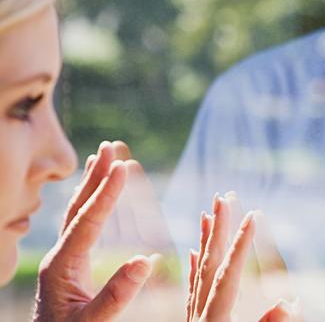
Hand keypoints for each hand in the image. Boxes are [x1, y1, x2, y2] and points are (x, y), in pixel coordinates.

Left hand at [33, 141, 151, 321]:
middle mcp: (60, 257)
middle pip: (77, 208)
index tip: (121, 167)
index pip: (88, 221)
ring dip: (90, 185)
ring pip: (76, 214)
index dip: (107, 194)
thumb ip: (115, 296)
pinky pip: (80, 225)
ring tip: (100, 160)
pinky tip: (95, 199)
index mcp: (63, 267)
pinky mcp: (69, 265)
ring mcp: (63, 259)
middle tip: (108, 147)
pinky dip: (90, 204)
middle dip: (94, 178)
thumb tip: (145, 259)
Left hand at [187, 196, 300, 321]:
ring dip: (205, 241)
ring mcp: (196, 317)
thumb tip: (288, 303)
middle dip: (217, 229)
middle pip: (210, 264)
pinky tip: (194, 252)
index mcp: (216, 319)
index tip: (251, 216)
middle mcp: (201, 314)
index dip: (241, 244)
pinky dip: (195, 267)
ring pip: (199, 272)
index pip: (230, 274)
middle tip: (221, 199)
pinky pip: (193, 287)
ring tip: (208, 214)